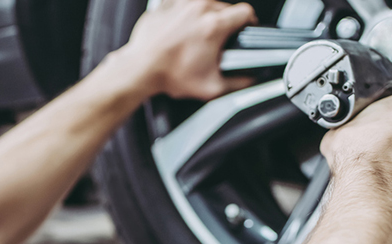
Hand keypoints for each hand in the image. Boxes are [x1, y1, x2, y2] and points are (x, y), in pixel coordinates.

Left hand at [111, 0, 256, 99]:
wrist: (140, 69)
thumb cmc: (169, 75)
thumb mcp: (211, 87)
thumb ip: (238, 83)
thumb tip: (251, 80)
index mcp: (213, 25)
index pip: (245, 12)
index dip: (249, 21)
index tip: (246, 27)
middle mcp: (198, 9)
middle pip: (224, 7)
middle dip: (225, 22)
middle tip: (218, 40)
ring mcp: (180, 4)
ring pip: (204, 3)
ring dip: (205, 16)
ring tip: (199, 34)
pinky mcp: (165, 5)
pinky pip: (182, 3)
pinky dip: (185, 14)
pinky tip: (183, 29)